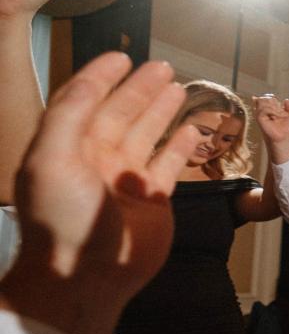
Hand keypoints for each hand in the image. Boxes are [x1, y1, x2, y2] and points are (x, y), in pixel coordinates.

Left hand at [0, 54, 195, 333]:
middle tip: (162, 66)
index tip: (121, 56)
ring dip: (161, 111)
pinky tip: (192, 129)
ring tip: (178, 88)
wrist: (85, 277)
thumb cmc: (62, 220)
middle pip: (120, 113)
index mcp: (65, 147)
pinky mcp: (152, 200)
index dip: (101, 77)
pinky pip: (170, 165)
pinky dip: (182, 146)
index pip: (83, 101)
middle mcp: (95, 160)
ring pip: (147, 135)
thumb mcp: (51, 157)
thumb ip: (70, 114)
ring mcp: (125, 180)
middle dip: (139, 89)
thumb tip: (94, 81)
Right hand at [253, 94, 288, 153]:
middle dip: (272, 101)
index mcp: (274, 109)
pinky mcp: (260, 119)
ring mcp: (262, 114)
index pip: (270, 98)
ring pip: (262, 101)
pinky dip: (271, 111)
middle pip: (265, 98)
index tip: (280, 106)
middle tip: (278, 110)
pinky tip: (276, 116)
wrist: (285, 138)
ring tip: (279, 115)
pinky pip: (263, 109)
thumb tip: (286, 100)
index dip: (273, 98)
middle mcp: (267, 111)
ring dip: (272, 107)